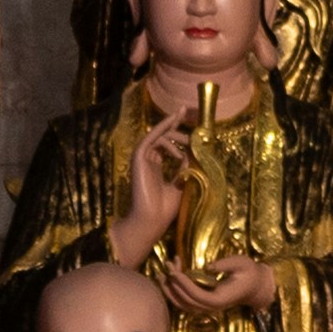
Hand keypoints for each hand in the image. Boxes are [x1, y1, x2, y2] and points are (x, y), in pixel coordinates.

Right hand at [116, 122, 183, 266]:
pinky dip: (164, 135)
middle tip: (193, 134)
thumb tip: (193, 152)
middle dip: (177, 128)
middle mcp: (148, 160)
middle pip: (162, 135)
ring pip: (158, 135)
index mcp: (156, 166)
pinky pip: (151, 138)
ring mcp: (142, 158)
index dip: (174, 126)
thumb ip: (185, 167)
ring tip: (189, 144)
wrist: (152, 220)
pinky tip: (178, 146)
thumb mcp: (181, 183)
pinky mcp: (138, 157)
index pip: (166, 142)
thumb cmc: (164, 208)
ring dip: (175, 134)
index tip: (184, 111)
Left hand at [164, 253, 284, 314]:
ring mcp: (207, 307)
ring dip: (170, 292)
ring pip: (183, 305)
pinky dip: (175, 294)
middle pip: (187, 301)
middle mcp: (212, 307)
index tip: (174, 271)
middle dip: (174, 285)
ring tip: (161, 275)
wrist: (256, 286)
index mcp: (221, 299)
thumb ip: (226, 264)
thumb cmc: (249, 272)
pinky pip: (185, 303)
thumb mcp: (242, 263)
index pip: (198, 295)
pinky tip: (169, 280)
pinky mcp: (203, 304)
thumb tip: (208, 266)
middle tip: (167, 267)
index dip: (184, 285)